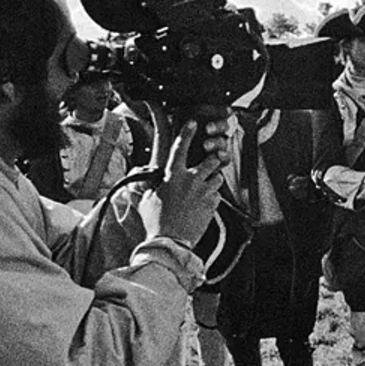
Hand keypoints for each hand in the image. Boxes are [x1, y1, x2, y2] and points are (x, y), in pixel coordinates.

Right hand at [140, 120, 226, 244]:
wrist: (170, 241)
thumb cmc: (156, 221)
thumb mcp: (146, 201)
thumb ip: (150, 187)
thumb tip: (149, 183)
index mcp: (173, 177)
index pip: (180, 148)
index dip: (186, 133)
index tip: (192, 123)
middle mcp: (192, 181)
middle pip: (211, 160)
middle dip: (212, 160)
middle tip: (207, 165)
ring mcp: (204, 192)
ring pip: (217, 177)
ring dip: (212, 181)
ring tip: (203, 190)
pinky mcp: (213, 205)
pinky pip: (217, 196)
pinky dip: (213, 198)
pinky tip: (203, 205)